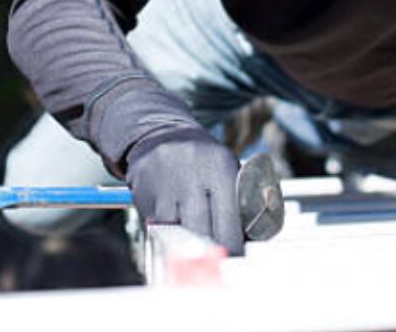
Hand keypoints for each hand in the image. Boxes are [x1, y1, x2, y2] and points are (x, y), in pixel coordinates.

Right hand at [125, 128, 243, 254]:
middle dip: (212, 250)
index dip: (234, 245)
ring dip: (189, 244)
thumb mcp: (225, 169)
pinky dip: (169, 233)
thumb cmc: (201, 161)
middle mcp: (194, 173)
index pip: (231, 217)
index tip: (235, 257)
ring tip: (196, 244)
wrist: (160, 135)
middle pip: (206, 230)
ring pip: (181, 231)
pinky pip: (161, 226)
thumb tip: (248, 239)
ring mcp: (168, 183)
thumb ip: (239, 201)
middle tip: (217, 259)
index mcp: (221, 166)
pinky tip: (175, 226)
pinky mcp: (147, 192)